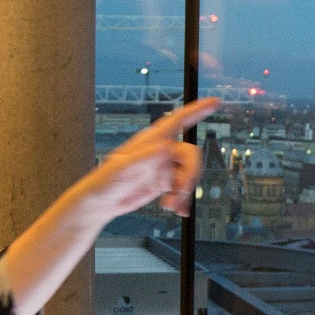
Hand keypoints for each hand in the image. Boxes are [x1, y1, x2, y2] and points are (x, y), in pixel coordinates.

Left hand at [75, 98, 217, 220]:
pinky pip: (183, 190)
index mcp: (151, 140)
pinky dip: (184, 201)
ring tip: (171, 206)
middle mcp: (161, 151)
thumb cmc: (104, 182)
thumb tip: (165, 147)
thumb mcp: (121, 169)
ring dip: (185, 192)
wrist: (99, 203)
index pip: (178, 120)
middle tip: (181, 192)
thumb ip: (142, 158)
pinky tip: (179, 211)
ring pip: (189, 175)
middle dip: (191, 175)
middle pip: (191, 155)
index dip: (198, 110)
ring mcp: (163, 167)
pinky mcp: (163, 183)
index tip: (215, 102)